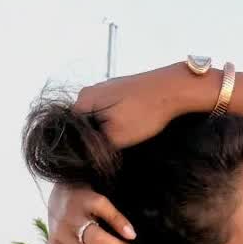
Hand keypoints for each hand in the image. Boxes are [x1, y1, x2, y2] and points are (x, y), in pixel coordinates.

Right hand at [71, 64, 192, 149]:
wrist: (172, 88)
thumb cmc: (145, 112)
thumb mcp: (117, 137)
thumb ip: (96, 146)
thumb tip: (83, 155)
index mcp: (83, 100)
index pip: (70, 130)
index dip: (83, 146)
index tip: (99, 154)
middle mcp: (89, 91)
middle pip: (84, 123)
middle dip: (96, 137)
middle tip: (114, 147)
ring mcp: (105, 88)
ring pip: (99, 117)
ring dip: (108, 130)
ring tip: (125, 135)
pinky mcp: (119, 89)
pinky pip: (110, 110)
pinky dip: (117, 120)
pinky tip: (131, 125)